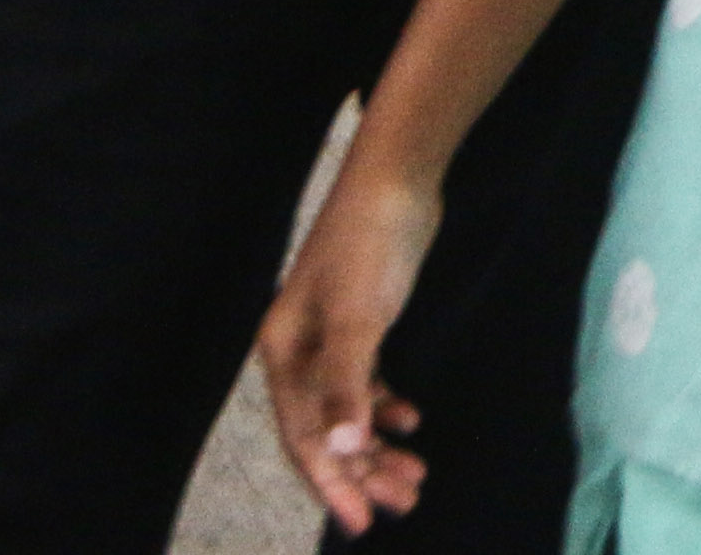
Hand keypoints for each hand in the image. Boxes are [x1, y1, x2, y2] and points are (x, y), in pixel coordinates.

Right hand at [257, 164, 442, 533]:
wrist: (396, 180)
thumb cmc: (371, 245)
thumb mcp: (360, 319)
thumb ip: (348, 386)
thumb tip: (341, 449)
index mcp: (283, 356)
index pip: (304, 438)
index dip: (332, 483)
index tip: (360, 523)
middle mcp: (297, 353)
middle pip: (326, 431)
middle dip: (362, 472)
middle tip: (405, 503)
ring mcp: (328, 338)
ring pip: (349, 410)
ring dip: (379, 446)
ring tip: (416, 478)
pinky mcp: (361, 322)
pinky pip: (366, 382)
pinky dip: (387, 405)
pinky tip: (412, 423)